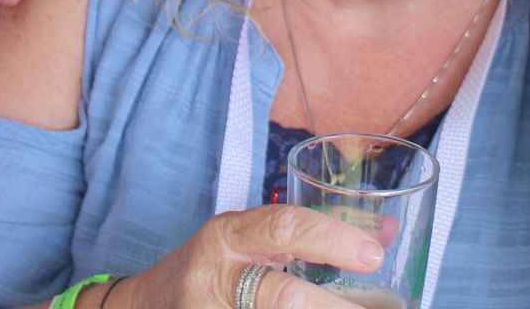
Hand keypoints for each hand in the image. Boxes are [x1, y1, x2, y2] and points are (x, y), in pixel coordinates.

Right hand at [107, 205, 384, 307]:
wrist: (143, 306)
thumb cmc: (210, 266)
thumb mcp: (249, 239)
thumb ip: (306, 236)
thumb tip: (386, 232)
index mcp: (229, 234)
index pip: (283, 228)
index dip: (332, 240)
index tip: (373, 253)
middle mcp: (218, 275)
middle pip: (280, 295)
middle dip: (329, 308)